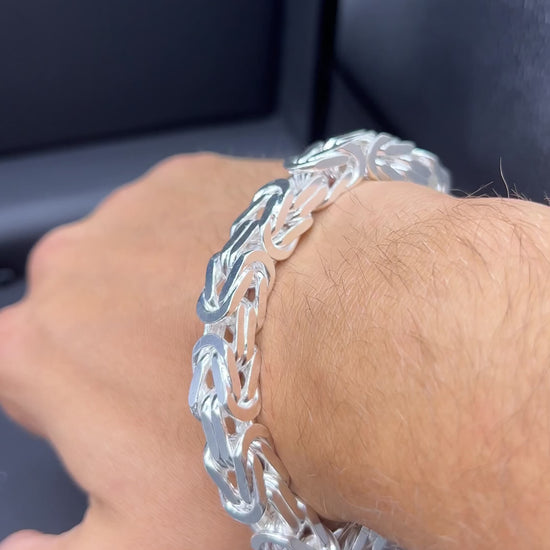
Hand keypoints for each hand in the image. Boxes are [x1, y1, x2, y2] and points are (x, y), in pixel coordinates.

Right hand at [0, 154, 286, 549]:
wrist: (342, 338)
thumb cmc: (248, 442)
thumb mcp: (142, 543)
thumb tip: (18, 549)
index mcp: (38, 348)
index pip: (25, 371)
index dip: (73, 396)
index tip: (127, 405)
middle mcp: (72, 265)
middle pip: (85, 311)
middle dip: (123, 340)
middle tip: (194, 370)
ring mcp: (131, 210)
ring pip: (132, 259)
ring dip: (166, 287)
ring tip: (233, 321)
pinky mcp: (188, 176)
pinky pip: (182, 213)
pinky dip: (206, 242)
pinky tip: (251, 275)